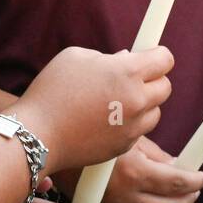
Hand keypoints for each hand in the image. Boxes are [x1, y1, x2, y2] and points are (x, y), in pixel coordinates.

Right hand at [14, 46, 172, 173]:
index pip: (165, 59)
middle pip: (165, 87)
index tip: (149, 57)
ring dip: (143, 105)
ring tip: (116, 102)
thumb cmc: (51, 91)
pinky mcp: (125, 146)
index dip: (157, 56)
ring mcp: (132, 126)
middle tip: (130, 80)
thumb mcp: (76, 57)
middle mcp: (136, 100)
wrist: (37, 135)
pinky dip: (129, 125)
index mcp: (127, 72)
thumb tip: (128, 59)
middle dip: (152, 80)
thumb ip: (107, 56)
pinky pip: (139, 131)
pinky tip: (105, 120)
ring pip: (155, 112)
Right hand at [93, 135, 202, 202]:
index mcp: (135, 173)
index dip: (196, 181)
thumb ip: (157, 156)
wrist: (57, 153)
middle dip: (189, 200)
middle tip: (195, 191)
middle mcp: (126, 197)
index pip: (178, 183)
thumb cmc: (96, 138)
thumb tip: (179, 166)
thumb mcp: (130, 139)